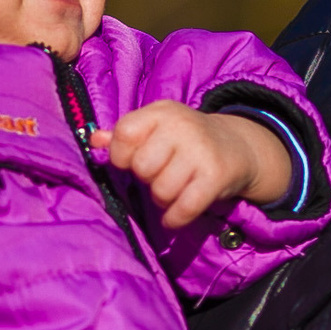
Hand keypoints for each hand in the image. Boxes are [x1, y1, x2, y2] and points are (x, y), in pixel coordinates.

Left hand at [104, 103, 291, 228]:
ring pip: (161, 190)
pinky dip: (175, 218)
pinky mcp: (216, 176)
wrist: (236, 147)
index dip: (121, 155)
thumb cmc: (184, 141)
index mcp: (162, 111)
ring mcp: (201, 151)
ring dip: (163, 199)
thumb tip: (94, 141)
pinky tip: (175, 215)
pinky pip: (183, 208)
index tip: (132, 162)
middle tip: (160, 176)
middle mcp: (182, 126)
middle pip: (142, 167)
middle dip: (146, 179)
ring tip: (173, 190)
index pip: (125, 133)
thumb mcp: (156, 129)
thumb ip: (124, 135)